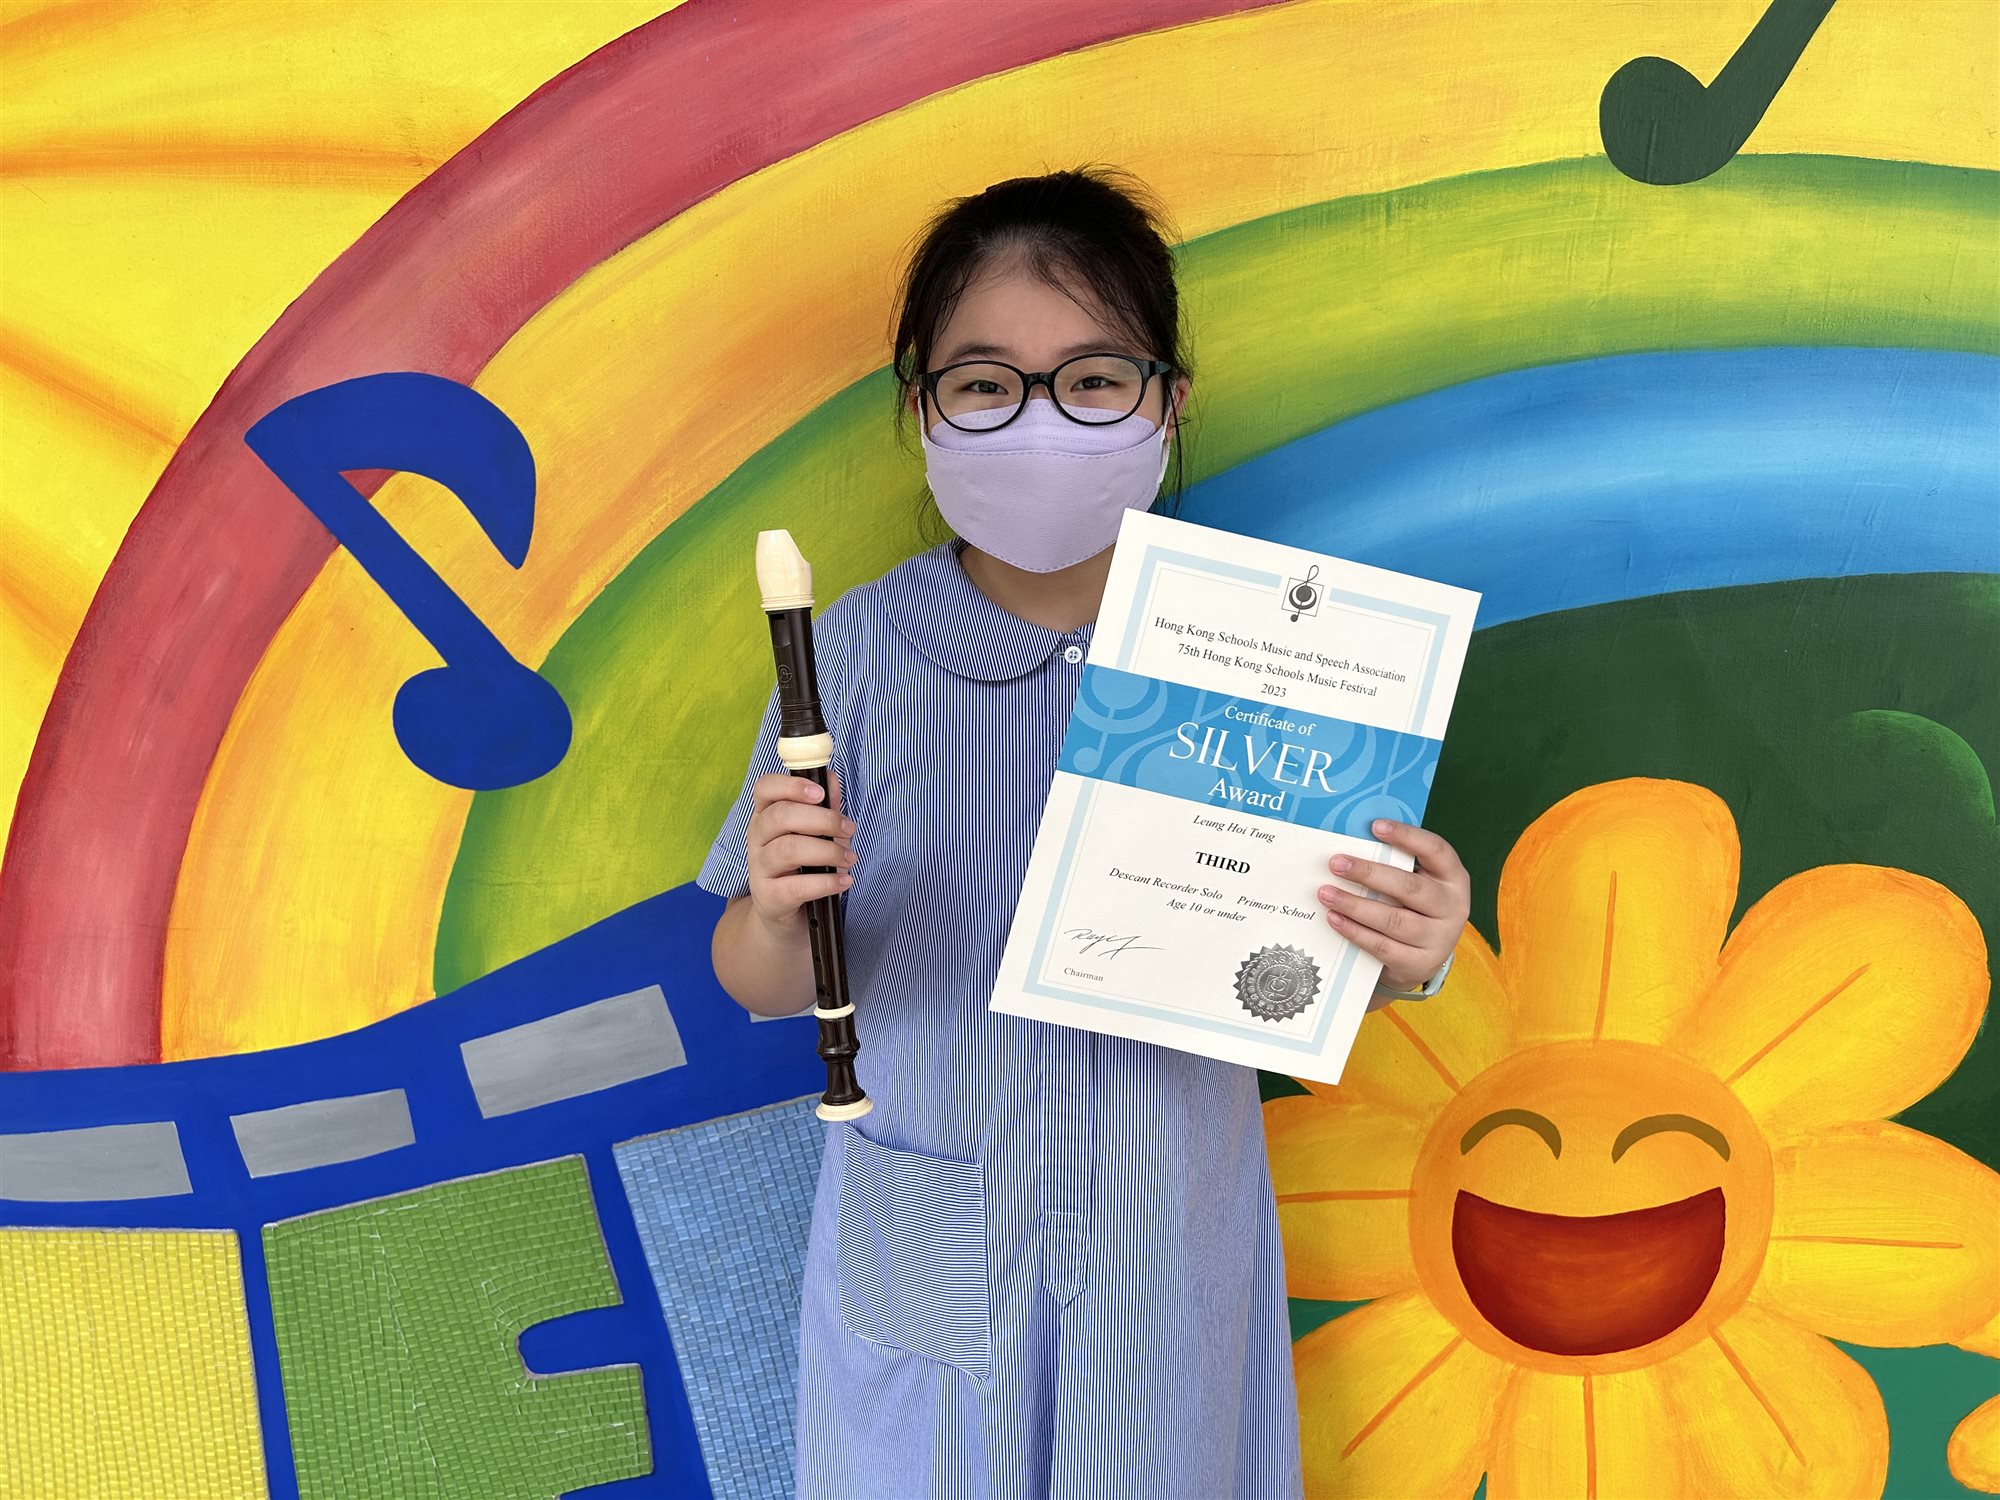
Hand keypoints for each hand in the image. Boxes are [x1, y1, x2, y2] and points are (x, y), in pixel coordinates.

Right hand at [744, 772, 854, 934]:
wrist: (786, 916)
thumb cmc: (802, 868)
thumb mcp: (815, 834)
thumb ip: (824, 807)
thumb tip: (832, 779)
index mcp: (766, 815)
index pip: (765, 788)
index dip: (791, 785)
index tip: (820, 793)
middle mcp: (757, 838)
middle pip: (780, 816)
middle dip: (823, 819)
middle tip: (849, 829)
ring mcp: (759, 868)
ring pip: (789, 849)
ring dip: (828, 851)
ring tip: (849, 858)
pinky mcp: (768, 897)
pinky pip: (796, 886)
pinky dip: (826, 883)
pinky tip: (844, 881)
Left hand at [1316, 819, 1469, 996]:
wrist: (1421, 959)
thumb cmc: (1411, 907)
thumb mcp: (1415, 883)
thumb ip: (1395, 865)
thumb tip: (1351, 844)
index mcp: (1454, 877)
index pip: (1436, 850)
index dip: (1407, 837)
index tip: (1375, 826)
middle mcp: (1453, 907)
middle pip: (1410, 888)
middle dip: (1369, 874)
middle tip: (1336, 863)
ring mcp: (1439, 938)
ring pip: (1393, 920)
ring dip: (1355, 905)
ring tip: (1326, 893)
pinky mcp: (1419, 964)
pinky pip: (1382, 946)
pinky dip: (1355, 932)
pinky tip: (1334, 918)